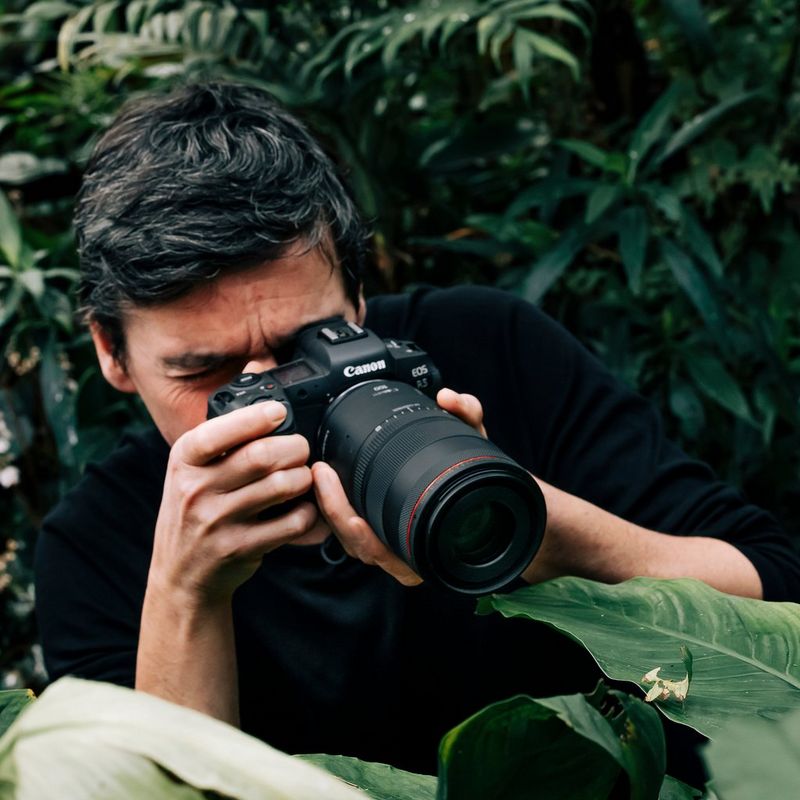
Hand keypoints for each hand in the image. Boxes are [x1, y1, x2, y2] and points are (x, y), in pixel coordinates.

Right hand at [148, 400, 328, 605]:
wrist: (181, 573)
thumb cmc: (194, 508)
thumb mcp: (194, 465)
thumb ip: (225, 422)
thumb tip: (257, 366)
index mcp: (184, 459)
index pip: (217, 432)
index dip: (255, 418)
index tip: (279, 411)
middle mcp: (195, 489)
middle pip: (261, 457)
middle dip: (294, 448)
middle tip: (301, 449)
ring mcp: (216, 522)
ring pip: (280, 488)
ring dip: (303, 478)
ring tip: (304, 475)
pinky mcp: (239, 548)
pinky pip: (290, 524)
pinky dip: (308, 513)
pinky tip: (305, 508)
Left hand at [311, 387, 487, 584]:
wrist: (494, 506)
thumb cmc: (482, 481)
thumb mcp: (478, 446)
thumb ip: (467, 416)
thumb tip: (448, 399)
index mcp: (431, 551)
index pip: (381, 551)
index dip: (358, 532)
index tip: (346, 506)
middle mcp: (411, 558)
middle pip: (358, 547)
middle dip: (334, 513)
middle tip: (322, 474)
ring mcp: (394, 552)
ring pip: (351, 542)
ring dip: (331, 510)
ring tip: (322, 474)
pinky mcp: (381, 538)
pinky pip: (352, 533)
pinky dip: (337, 511)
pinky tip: (328, 484)